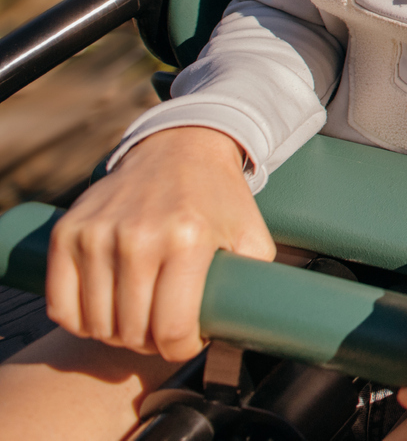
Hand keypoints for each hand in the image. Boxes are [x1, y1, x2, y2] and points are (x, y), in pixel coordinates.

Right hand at [45, 126, 272, 360]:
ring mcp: (98, 234)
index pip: (172, 328)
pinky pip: (61, 306)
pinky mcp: (68, 232)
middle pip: (132, 331)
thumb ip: (255, 281)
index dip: (181, 349)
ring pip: (96, 324)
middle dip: (151, 343)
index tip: (187, 342)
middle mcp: (139, 237)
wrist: (180, 148)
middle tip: (163, 330)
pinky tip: (103, 313)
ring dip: (117, 334)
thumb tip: (247, 326)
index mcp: (188, 240)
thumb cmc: (219, 199)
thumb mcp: (252, 236)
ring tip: (138, 319)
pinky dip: (80, 322)